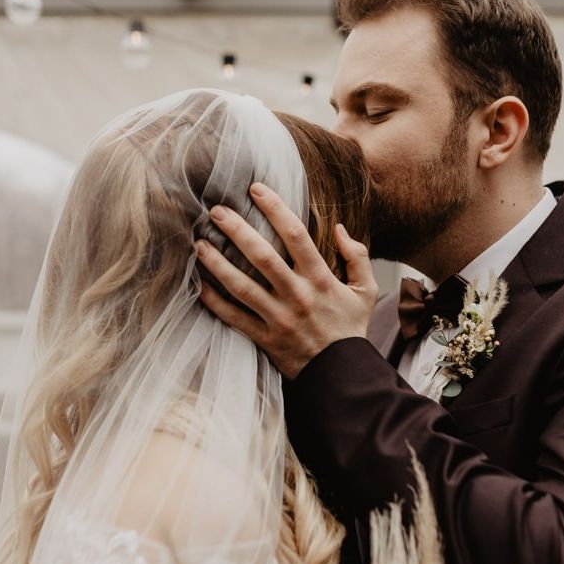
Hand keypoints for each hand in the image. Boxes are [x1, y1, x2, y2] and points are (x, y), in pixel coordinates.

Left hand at [196, 182, 378, 378]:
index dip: (275, 208)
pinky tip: (197, 284)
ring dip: (217, 263)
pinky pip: (234, 318)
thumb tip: (338, 227)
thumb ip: (357, 256)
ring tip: (198, 242)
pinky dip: (213, 302)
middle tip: (216, 210)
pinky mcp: (265, 339)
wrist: (342, 374)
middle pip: (262, 257)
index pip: (296, 235)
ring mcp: (279, 318)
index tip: (256, 189)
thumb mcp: (366, 290)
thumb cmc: (350, 328)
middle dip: (237, 230)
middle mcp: (297, 296)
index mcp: (321, 279)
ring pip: (241, 286)